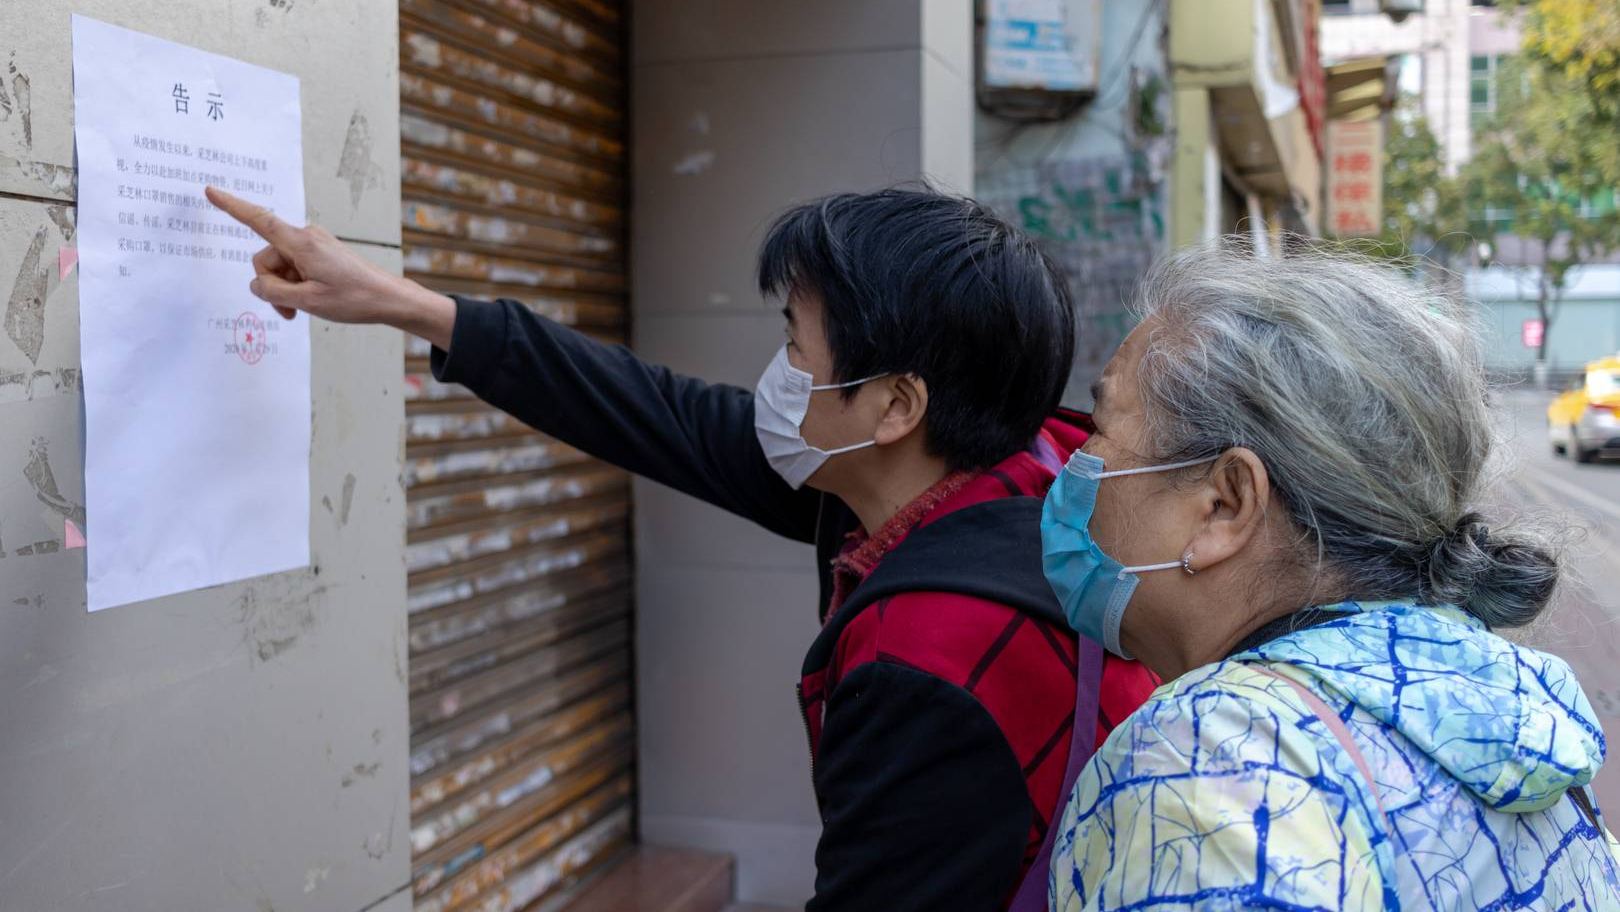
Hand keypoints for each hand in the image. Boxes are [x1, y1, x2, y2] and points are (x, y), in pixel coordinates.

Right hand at [206, 186, 453, 347]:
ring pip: (280, 268)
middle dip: (271, 285)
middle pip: (266, 258)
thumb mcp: (306, 301)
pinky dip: (295, 286)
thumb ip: (272, 291)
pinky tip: (309, 302)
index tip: (211, 191)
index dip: (232, 206)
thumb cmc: (354, 299)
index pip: (259, 219)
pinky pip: (294, 268)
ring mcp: (314, 245)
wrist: (388, 299)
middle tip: (290, 310)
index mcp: (301, 243)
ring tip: (302, 309)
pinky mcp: (320, 253)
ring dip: (285, 290)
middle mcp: (306, 237)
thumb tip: (257, 284)